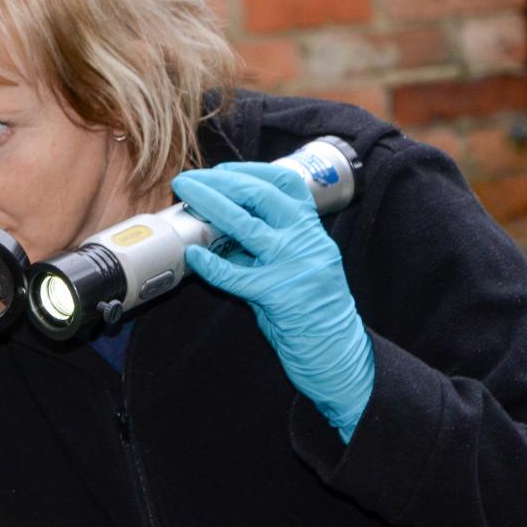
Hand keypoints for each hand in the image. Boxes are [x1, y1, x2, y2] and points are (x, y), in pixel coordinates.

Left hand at [172, 163, 373, 442]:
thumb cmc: (312, 310)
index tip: (218, 170)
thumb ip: (265, 244)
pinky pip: (237, 275)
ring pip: (246, 225)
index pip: (283, 183)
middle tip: (188, 181)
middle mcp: (307, 241)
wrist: (339, 355)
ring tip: (186, 201)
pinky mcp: (282, 296)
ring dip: (210, 207)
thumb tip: (218, 224)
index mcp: (311, 229)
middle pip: (259, 195)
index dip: (248, 171)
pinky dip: (211, 264)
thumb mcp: (294, 265)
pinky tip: (194, 256)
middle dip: (219, 182)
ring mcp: (296, 266)